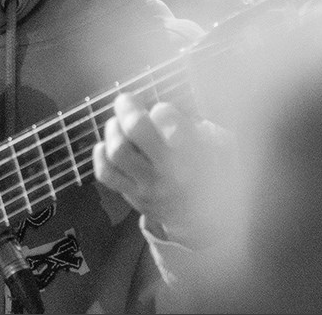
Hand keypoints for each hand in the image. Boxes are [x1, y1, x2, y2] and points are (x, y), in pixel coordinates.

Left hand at [93, 93, 235, 247]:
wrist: (209, 219)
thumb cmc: (212, 170)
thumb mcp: (221, 145)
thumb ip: (198, 125)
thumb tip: (162, 111)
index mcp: (194, 152)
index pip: (169, 119)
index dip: (161, 109)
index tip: (160, 110)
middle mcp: (170, 169)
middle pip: (136, 128)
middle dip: (127, 107)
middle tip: (126, 101)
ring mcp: (150, 186)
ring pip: (117, 150)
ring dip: (113, 129)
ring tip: (119, 124)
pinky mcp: (135, 197)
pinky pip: (107, 174)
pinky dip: (100, 155)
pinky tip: (106, 146)